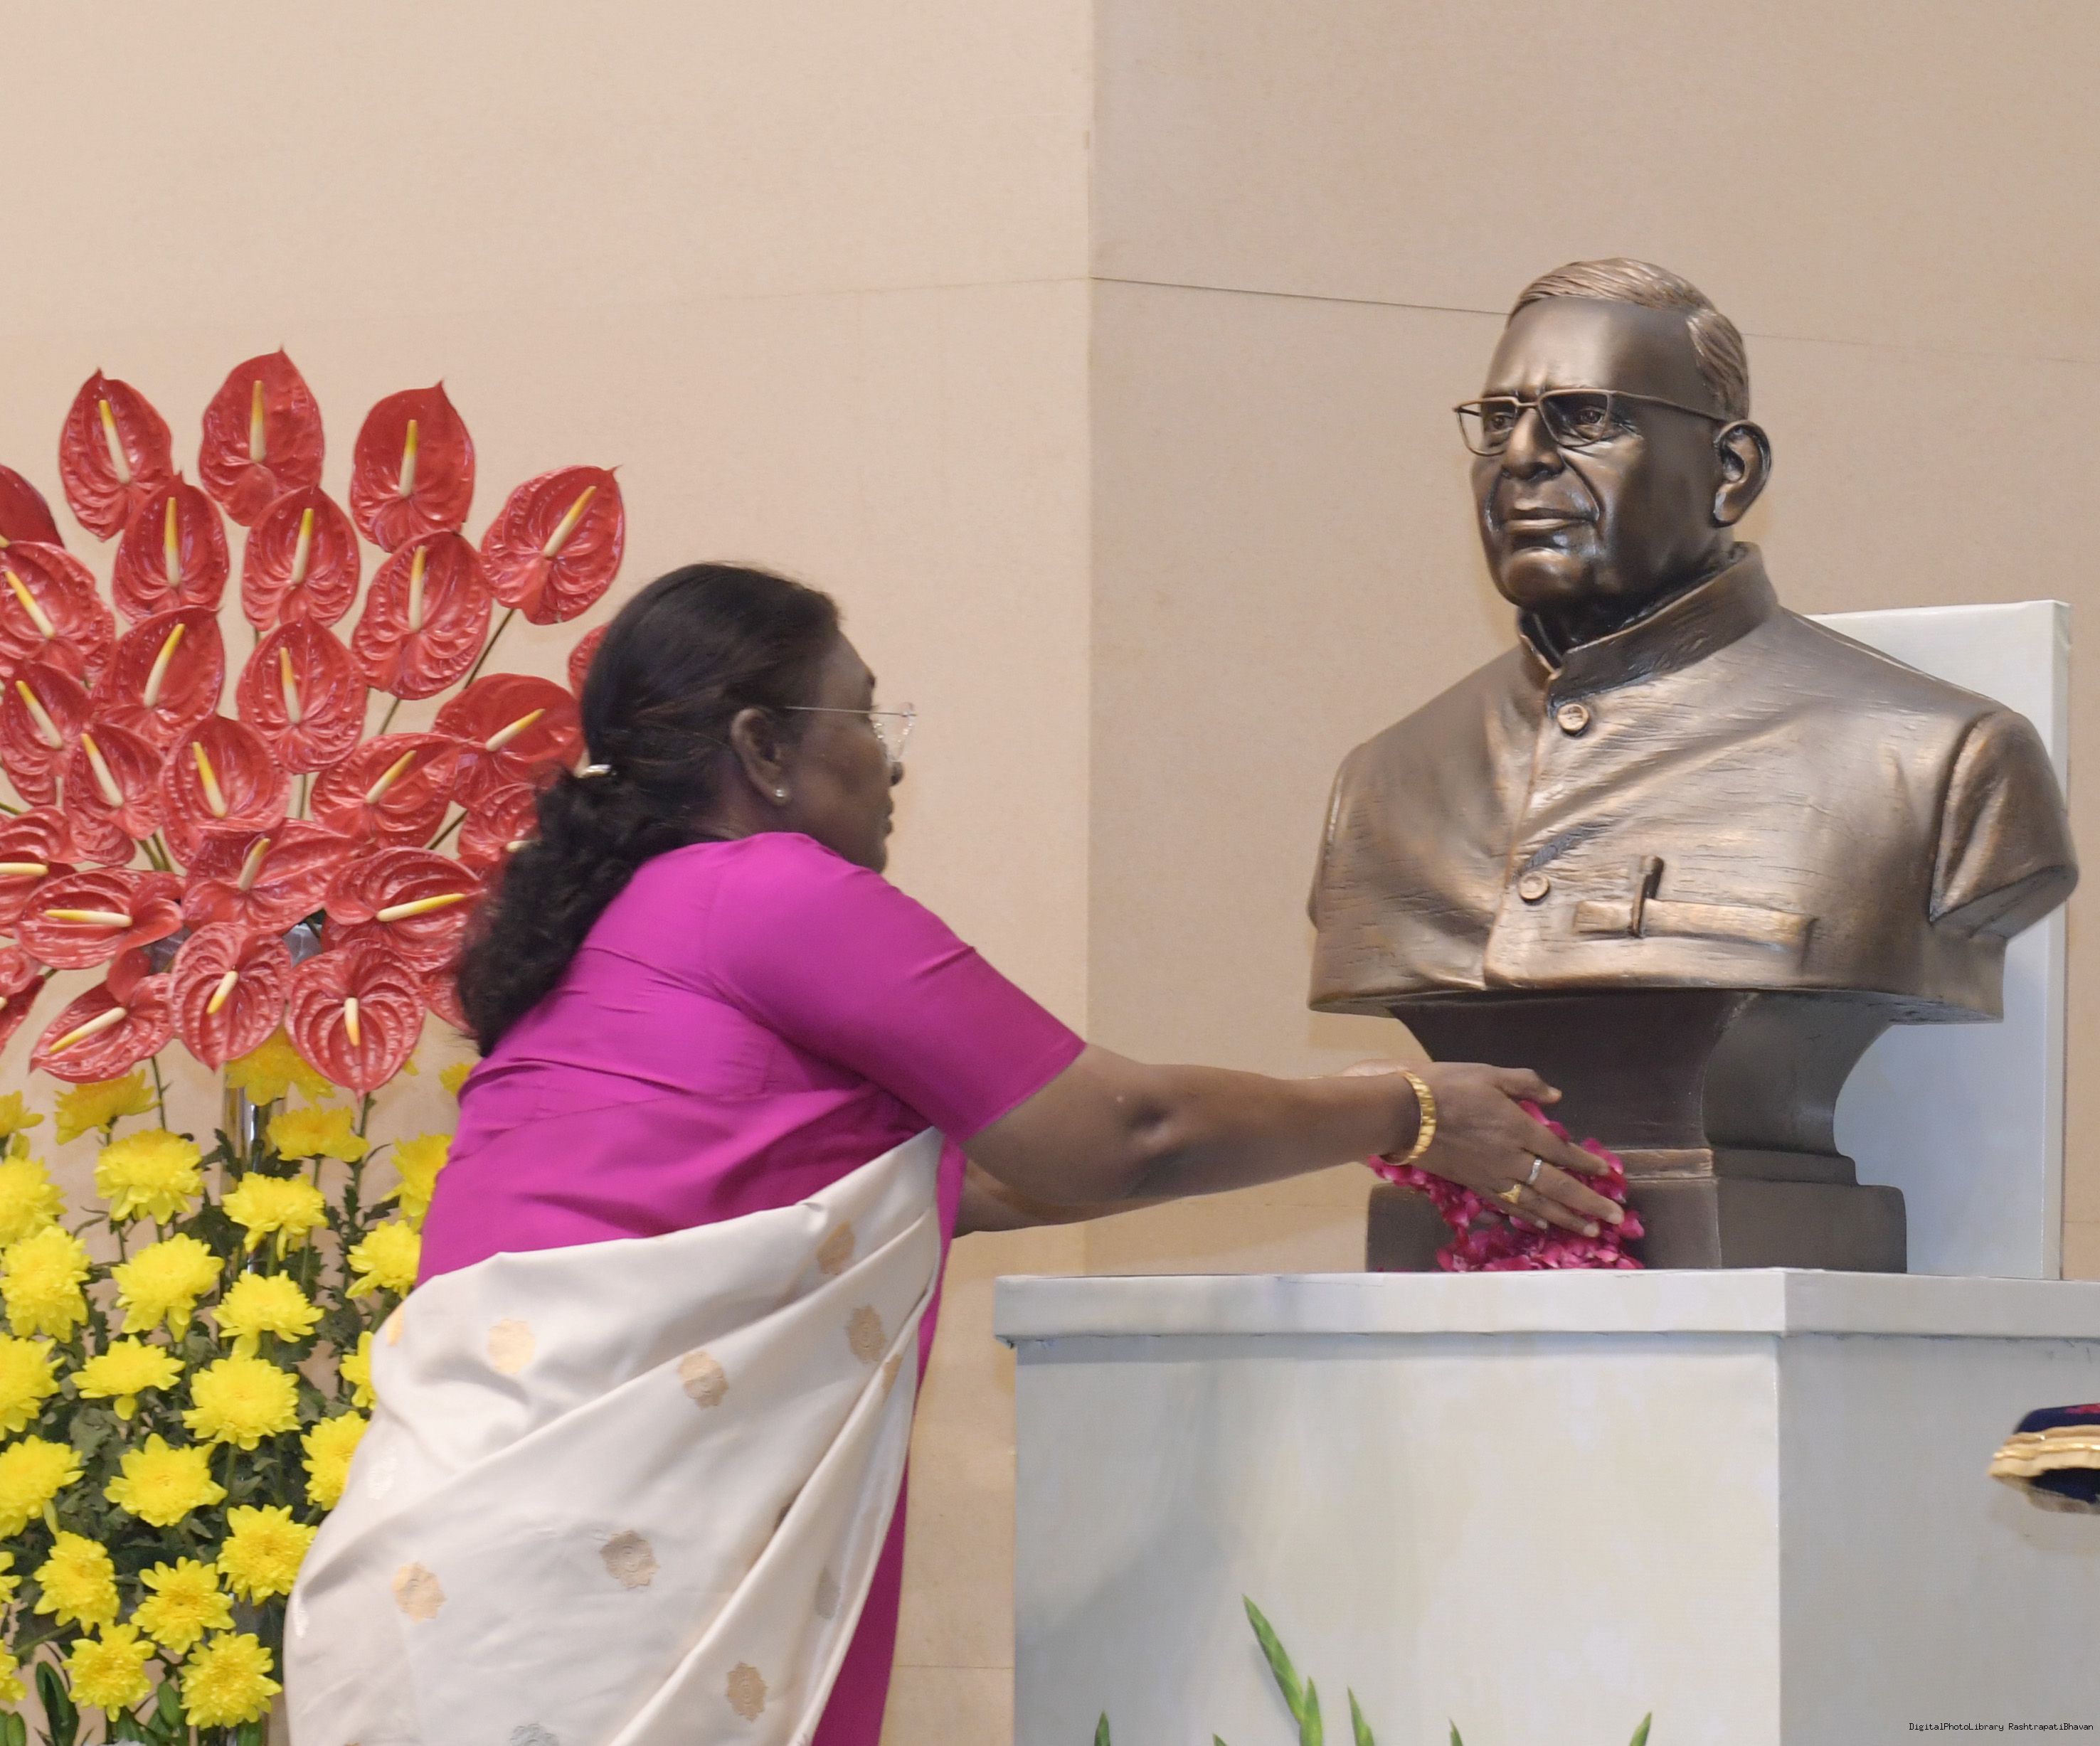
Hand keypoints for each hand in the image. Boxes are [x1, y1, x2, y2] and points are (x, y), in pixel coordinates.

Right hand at [1347, 1060, 1624, 1237]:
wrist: (1405, 1114)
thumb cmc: (1446, 1087)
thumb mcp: (1489, 1074)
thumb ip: (1526, 1084)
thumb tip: (1556, 1097)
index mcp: (1519, 1128)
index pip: (1562, 1151)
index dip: (1587, 1164)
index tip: (1608, 1174)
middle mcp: (1512, 1159)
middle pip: (1557, 1186)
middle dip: (1588, 1202)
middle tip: (1615, 1217)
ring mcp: (1493, 1176)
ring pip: (1536, 1203)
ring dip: (1565, 1218)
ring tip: (1589, 1230)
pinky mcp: (1474, 1185)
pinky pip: (1508, 1205)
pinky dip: (1528, 1217)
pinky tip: (1542, 1225)